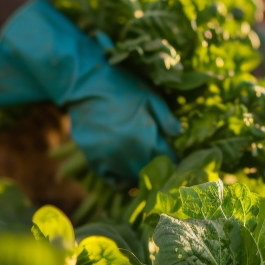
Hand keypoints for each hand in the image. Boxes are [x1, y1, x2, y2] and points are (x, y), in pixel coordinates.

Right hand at [0, 0, 180, 182]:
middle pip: (151, 174)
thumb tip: (179, 135)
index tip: (175, 155)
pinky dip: (122, 179)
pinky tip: (128, 170)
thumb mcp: (150, 97)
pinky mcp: (94, 161)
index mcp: (145, 138)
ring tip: (146, 165)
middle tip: (163, 161)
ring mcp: (109, 160)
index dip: (175, 159)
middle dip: (160, 169)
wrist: (84, 85)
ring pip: (132, 179)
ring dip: (142, 174)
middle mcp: (128, 154)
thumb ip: (167, 119)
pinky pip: (112, 180)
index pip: (168, 160)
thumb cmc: (122, 86)